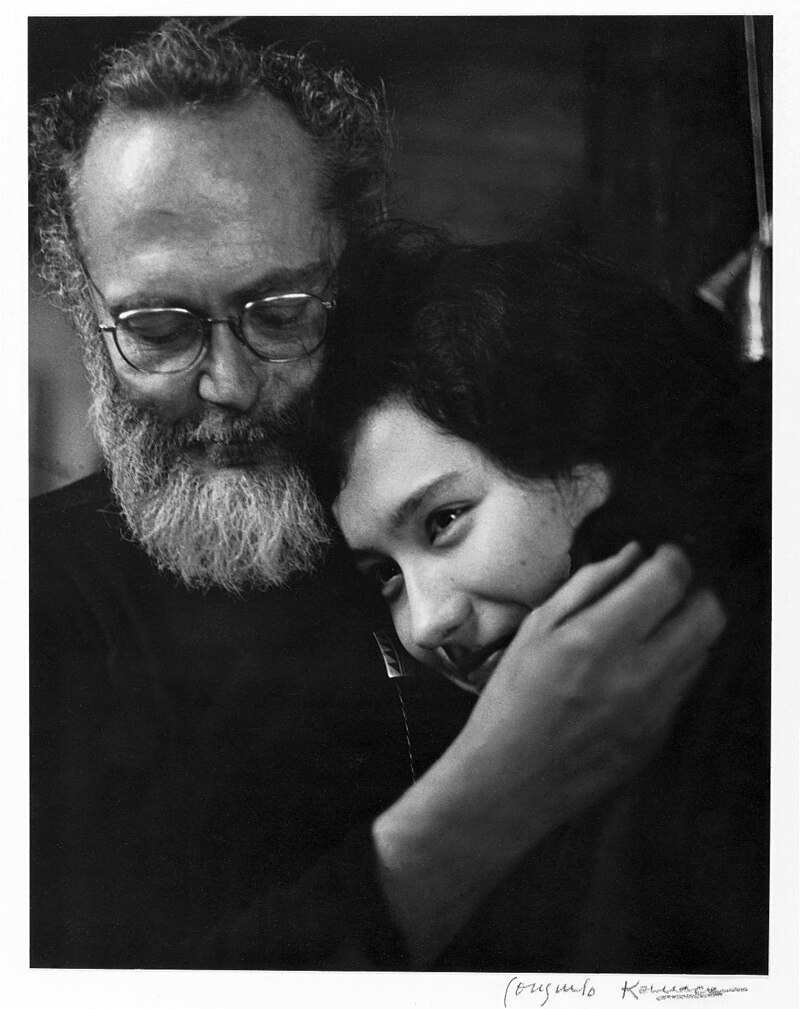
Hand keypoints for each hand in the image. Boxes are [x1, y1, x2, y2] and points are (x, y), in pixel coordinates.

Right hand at [372, 543, 725, 962]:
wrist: (509, 782)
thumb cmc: (510, 703)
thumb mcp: (535, 630)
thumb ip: (587, 586)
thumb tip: (630, 555)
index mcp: (599, 640)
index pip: (669, 580)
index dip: (671, 558)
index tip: (660, 555)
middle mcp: (638, 674)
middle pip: (708, 613)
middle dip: (692, 589)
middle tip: (664, 586)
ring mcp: (655, 709)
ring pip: (703, 648)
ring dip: (685, 626)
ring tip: (646, 626)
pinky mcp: (659, 735)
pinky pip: (685, 685)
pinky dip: (672, 663)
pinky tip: (635, 666)